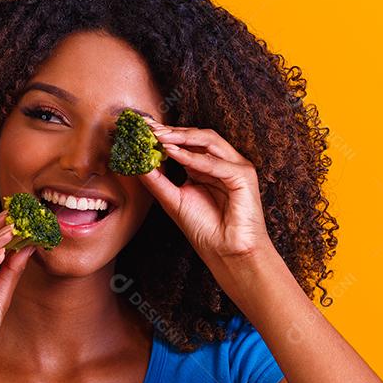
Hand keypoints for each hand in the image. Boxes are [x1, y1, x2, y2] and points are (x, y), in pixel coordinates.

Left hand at [137, 115, 273, 262]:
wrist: (227, 253)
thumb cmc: (205, 229)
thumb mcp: (173, 200)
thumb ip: (157, 180)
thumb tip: (137, 162)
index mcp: (207, 167)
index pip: (187, 143)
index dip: (166, 135)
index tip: (143, 131)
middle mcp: (222, 163)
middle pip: (198, 137)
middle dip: (173, 131)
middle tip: (150, 129)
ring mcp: (235, 168)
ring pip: (209, 142)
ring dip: (183, 138)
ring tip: (160, 137)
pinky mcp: (244, 177)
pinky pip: (217, 163)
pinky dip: (194, 158)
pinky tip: (174, 154)